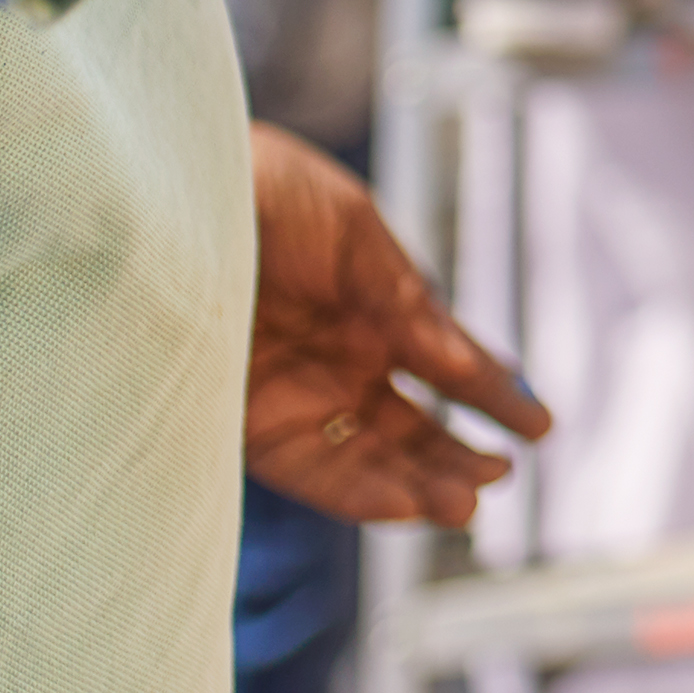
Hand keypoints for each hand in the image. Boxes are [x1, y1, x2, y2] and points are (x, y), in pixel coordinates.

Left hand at [245, 124, 550, 524]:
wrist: (155, 189)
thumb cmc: (254, 186)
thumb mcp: (350, 230)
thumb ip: (404, 299)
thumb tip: (465, 363)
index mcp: (371, 306)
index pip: (444, 362)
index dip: (493, 393)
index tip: (539, 425)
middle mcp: (335, 360)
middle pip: (407, 423)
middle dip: (454, 454)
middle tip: (499, 474)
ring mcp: (290, 395)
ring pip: (366, 457)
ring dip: (416, 484)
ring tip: (464, 505)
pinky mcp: (238, 424)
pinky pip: (307, 470)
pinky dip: (357, 492)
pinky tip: (404, 504)